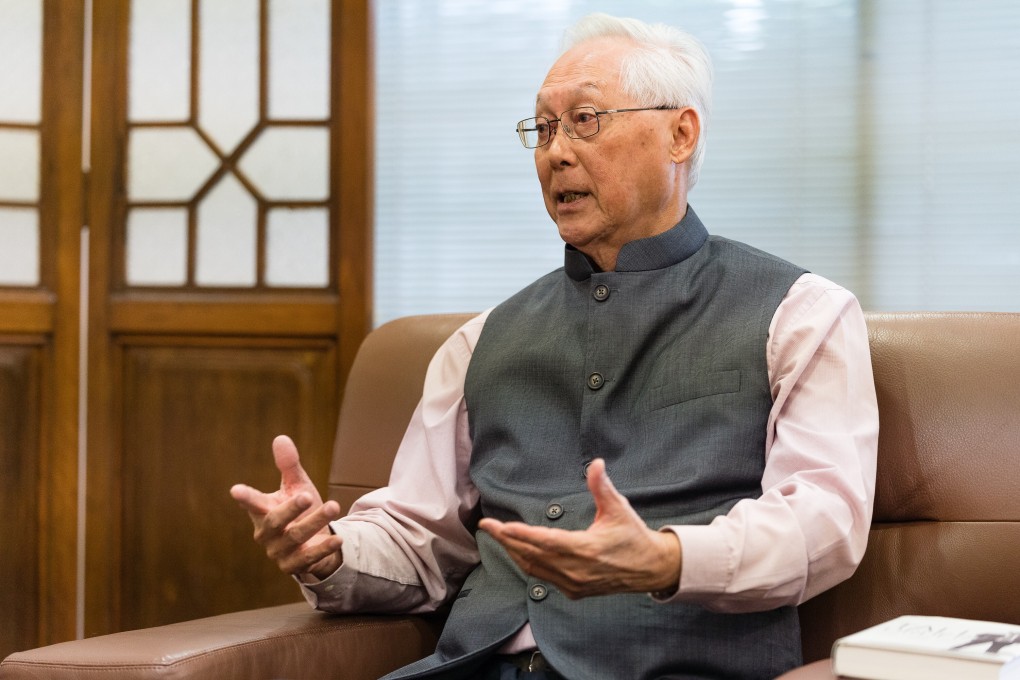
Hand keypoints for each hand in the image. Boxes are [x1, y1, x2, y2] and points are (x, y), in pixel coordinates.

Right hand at [230, 435, 343, 578]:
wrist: (313, 541)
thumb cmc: (301, 510)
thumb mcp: (297, 486)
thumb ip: (288, 466)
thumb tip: (281, 438)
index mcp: (262, 511)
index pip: (252, 503)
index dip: (245, 497)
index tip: (235, 490)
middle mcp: (267, 533)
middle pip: (274, 521)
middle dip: (291, 508)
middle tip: (307, 495)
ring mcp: (278, 551)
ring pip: (295, 536)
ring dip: (315, 521)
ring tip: (333, 506)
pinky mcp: (293, 566)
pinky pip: (308, 558)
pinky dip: (323, 548)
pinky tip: (338, 539)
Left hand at [478, 459, 680, 598]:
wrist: (650, 569)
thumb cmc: (633, 536)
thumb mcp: (619, 509)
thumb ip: (602, 487)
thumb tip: (596, 463)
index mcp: (586, 549)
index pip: (545, 542)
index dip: (521, 535)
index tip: (501, 526)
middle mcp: (576, 570)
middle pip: (532, 555)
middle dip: (507, 540)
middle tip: (487, 526)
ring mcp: (574, 583)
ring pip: (534, 569)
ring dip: (514, 552)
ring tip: (498, 536)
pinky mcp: (574, 591)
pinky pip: (543, 577)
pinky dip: (527, 563)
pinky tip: (518, 552)